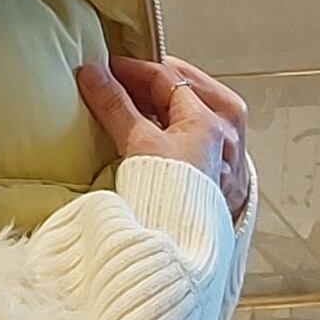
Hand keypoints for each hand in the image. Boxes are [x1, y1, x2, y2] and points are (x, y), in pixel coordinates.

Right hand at [77, 55, 252, 219]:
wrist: (179, 251)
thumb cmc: (168, 198)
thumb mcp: (140, 144)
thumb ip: (115, 106)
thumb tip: (91, 74)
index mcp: (214, 120)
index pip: (167, 79)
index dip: (132, 70)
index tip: (104, 68)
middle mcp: (229, 134)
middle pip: (187, 90)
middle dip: (152, 83)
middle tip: (118, 80)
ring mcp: (228, 156)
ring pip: (195, 112)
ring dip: (163, 105)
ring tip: (133, 104)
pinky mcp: (221, 177)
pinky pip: (198, 137)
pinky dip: (174, 127)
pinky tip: (154, 133)